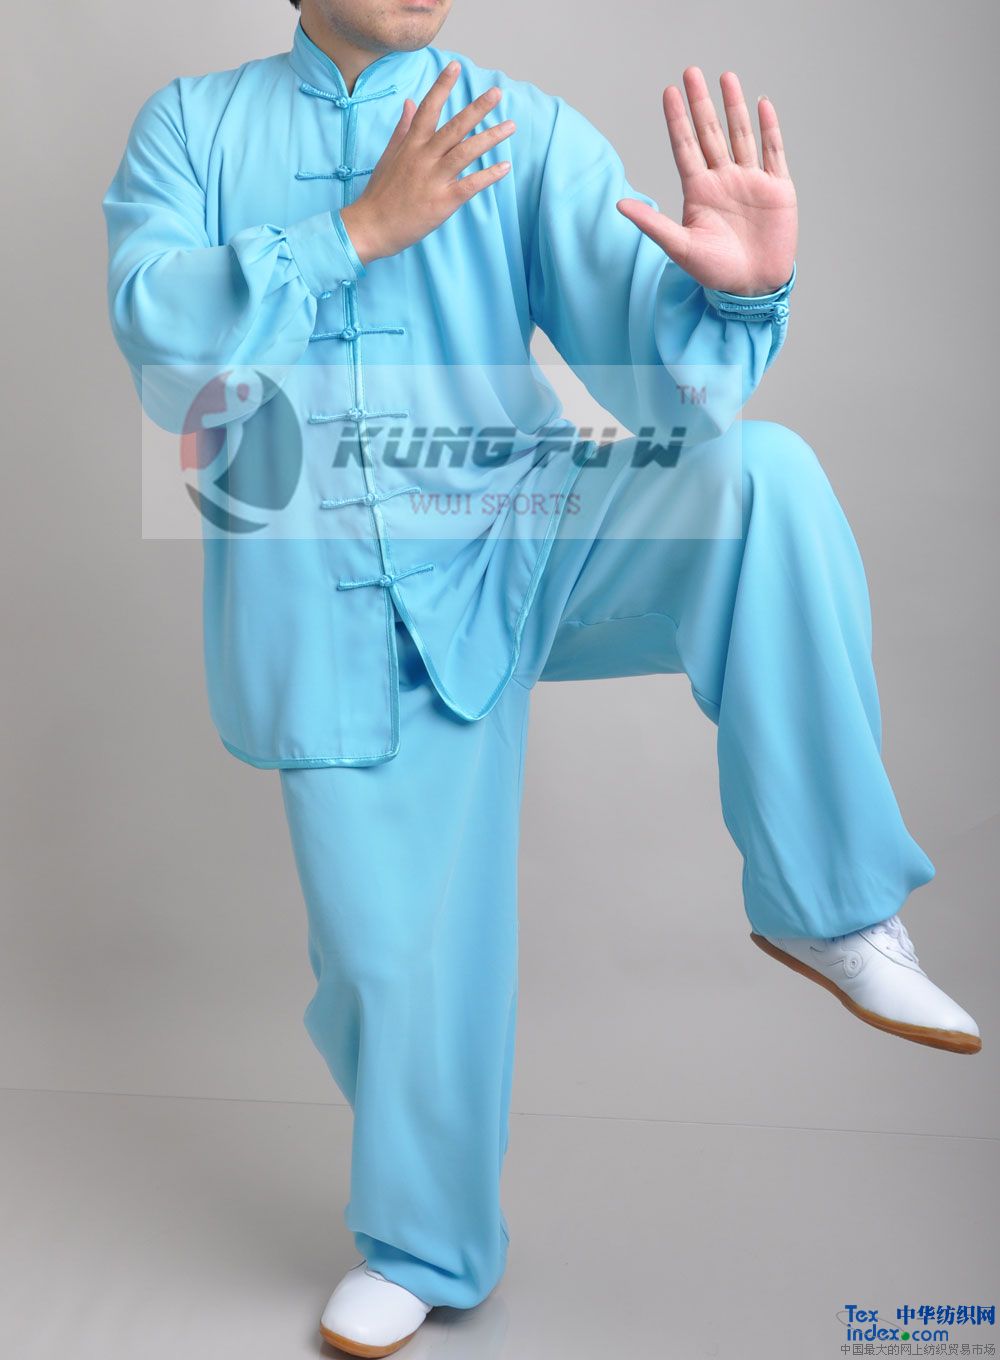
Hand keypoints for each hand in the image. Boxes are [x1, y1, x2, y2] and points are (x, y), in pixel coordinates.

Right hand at [340, 62, 515, 265]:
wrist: (370, 226)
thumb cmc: (380, 193)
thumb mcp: (388, 156)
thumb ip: (403, 129)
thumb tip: (410, 102)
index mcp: (411, 145)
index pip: (428, 108)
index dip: (442, 86)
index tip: (456, 66)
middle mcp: (423, 157)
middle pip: (454, 127)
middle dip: (477, 109)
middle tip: (497, 93)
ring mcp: (433, 179)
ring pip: (466, 152)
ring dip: (489, 137)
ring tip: (510, 126)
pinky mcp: (442, 202)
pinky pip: (470, 185)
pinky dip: (488, 176)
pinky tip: (505, 167)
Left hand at [617, 67, 796, 295]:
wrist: (752, 288)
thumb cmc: (715, 273)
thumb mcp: (680, 248)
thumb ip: (652, 224)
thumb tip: (619, 204)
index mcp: (699, 192)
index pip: (685, 147)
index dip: (677, 120)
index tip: (668, 92)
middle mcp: (723, 181)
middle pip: (710, 133)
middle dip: (701, 103)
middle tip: (691, 72)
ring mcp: (750, 182)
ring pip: (740, 135)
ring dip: (733, 107)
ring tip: (725, 77)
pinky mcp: (777, 188)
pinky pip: (772, 152)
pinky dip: (768, 128)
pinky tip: (761, 104)